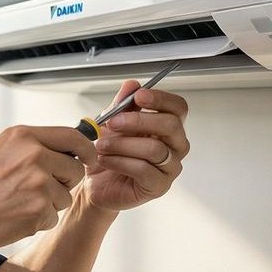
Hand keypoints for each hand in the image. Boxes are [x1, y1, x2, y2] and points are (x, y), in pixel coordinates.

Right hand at [0, 125, 96, 251]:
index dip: (86, 150)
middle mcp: (33, 156)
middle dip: (65, 182)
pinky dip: (38, 221)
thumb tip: (62, 145)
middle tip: (40, 189)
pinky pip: (53, 217)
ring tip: (17, 203)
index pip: (73, 137)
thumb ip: (29, 145)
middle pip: (76, 169)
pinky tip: (14, 216)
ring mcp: (37, 183)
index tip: (88, 158)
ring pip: (65, 196)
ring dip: (49, 204)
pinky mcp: (38, 210)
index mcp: (22, 137)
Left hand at [81, 79, 189, 210]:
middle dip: (139, 120)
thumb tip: (132, 85)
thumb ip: (122, 105)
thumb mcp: (111, 123)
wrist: (93, 183)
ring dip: (122, 144)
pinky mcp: (158, 186)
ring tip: (102, 145)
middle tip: (113, 121)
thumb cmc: (107, 153)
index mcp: (167, 127)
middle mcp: (174, 146)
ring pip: (155, 149)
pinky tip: (105, 159)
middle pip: (171, 126)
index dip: (161, 99)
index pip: (178, 108)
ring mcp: (169, 167)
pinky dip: (120, 161)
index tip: (139, 96)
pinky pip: (144, 169)